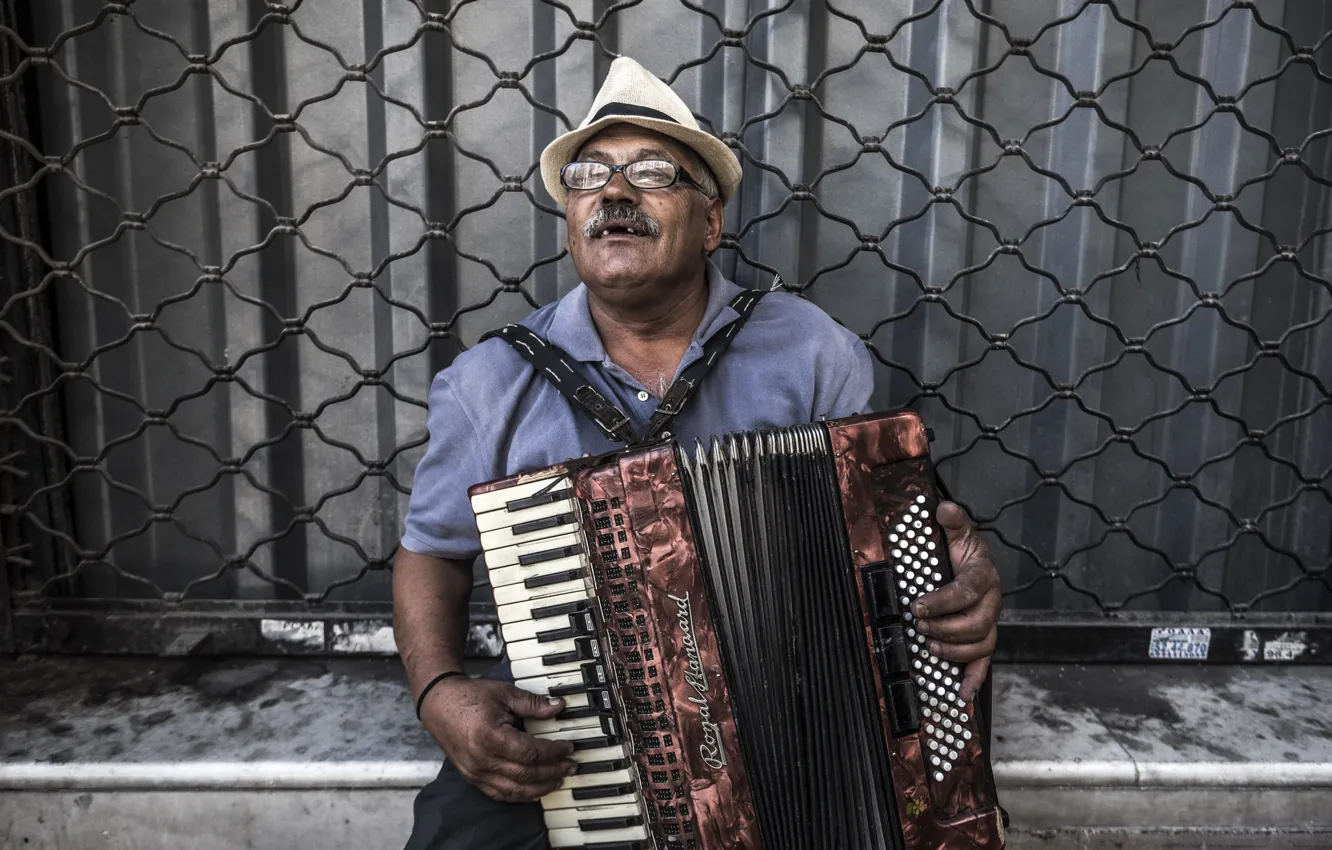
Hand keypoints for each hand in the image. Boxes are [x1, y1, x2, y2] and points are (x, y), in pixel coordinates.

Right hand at [419, 676, 576, 802]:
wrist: (439, 705)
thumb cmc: (470, 697)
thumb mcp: (504, 693)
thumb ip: (532, 703)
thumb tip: (558, 707)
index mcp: (491, 737)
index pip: (531, 752)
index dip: (554, 752)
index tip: (569, 747)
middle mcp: (482, 759)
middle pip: (526, 774)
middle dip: (553, 772)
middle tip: (571, 766)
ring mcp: (476, 772)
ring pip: (515, 790)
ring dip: (540, 788)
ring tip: (558, 780)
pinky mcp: (473, 778)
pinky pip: (500, 794)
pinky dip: (520, 795)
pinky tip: (535, 790)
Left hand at [910, 501, 1001, 702]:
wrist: (975, 564)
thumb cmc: (962, 551)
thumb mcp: (957, 532)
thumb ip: (952, 521)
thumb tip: (944, 509)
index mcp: (984, 576)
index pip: (967, 592)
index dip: (942, 601)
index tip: (918, 605)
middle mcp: (992, 603)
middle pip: (976, 624)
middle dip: (944, 628)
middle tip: (919, 626)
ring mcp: (990, 623)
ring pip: (980, 645)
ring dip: (952, 650)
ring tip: (928, 646)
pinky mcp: (984, 639)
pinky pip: (984, 663)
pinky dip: (973, 680)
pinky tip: (960, 695)